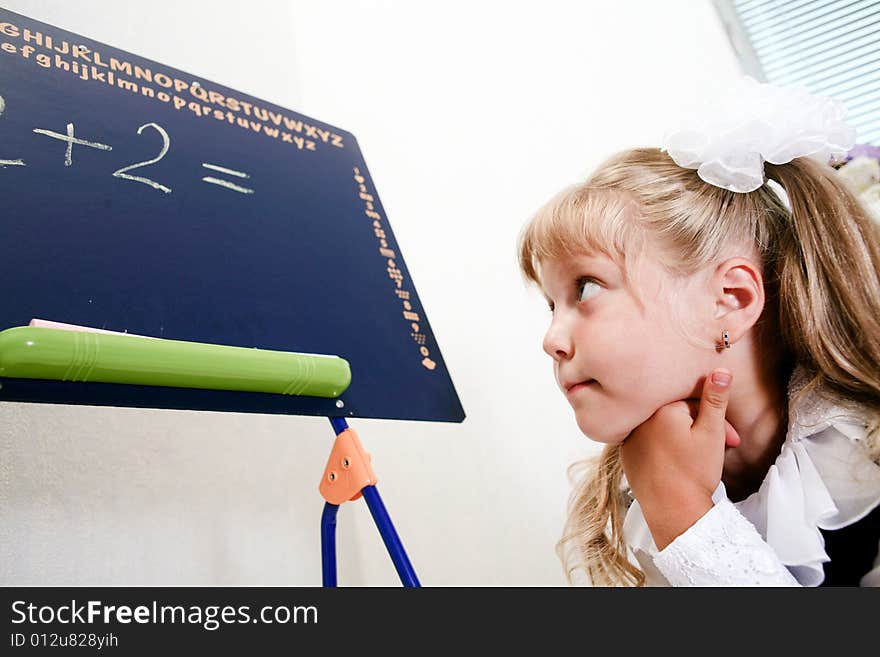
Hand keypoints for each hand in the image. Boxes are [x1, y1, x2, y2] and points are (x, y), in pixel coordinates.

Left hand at [620, 369, 739, 549]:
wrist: (673, 511)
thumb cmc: (695, 472)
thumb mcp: (712, 432)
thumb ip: (715, 399)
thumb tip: (721, 370)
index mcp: (661, 407)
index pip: (692, 402)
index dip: (714, 418)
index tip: (730, 437)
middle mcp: (640, 418)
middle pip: (676, 413)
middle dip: (700, 427)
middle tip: (721, 447)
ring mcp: (629, 436)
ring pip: (661, 427)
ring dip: (681, 436)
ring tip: (697, 457)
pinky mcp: (625, 454)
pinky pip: (647, 441)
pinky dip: (662, 447)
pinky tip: (675, 463)